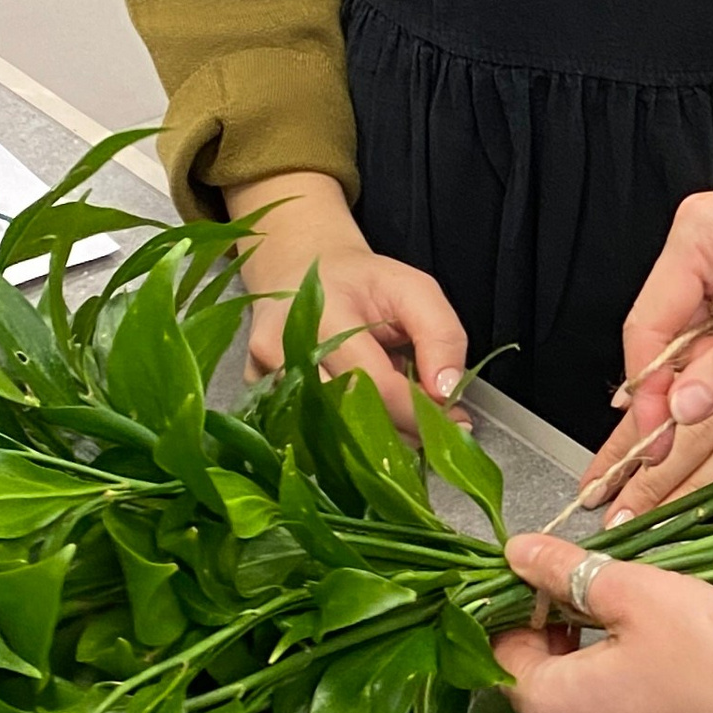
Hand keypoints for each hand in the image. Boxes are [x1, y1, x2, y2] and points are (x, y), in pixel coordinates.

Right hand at [226, 170, 466, 438]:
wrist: (299, 273)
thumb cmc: (361, 283)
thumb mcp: (414, 289)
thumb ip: (440, 334)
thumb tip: (447, 391)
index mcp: (322, 314)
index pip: (372, 381)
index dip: (416, 410)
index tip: (455, 422)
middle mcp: (281, 348)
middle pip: (345, 415)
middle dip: (398, 430)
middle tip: (434, 430)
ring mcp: (262, 374)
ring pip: (324, 432)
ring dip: (373, 439)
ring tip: (405, 425)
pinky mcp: (257, 395)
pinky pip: (306, 433)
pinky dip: (346, 438)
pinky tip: (370, 424)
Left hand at [493, 535, 712, 712]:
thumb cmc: (710, 654)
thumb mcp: (634, 590)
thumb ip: (565, 569)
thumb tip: (516, 552)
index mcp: (549, 704)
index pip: (498, 648)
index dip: (520, 602)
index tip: (556, 570)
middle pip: (533, 674)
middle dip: (555, 625)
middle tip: (599, 584)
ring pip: (575, 695)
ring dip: (588, 651)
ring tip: (633, 612)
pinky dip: (619, 681)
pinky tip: (661, 653)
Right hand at [624, 117, 712, 431]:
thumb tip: (680, 411)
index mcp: (700, 232)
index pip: (648, 324)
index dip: (648, 392)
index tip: (656, 445)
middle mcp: (702, 235)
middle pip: (667, 328)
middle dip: (677, 386)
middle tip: (680, 445)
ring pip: (697, 329)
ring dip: (710, 372)